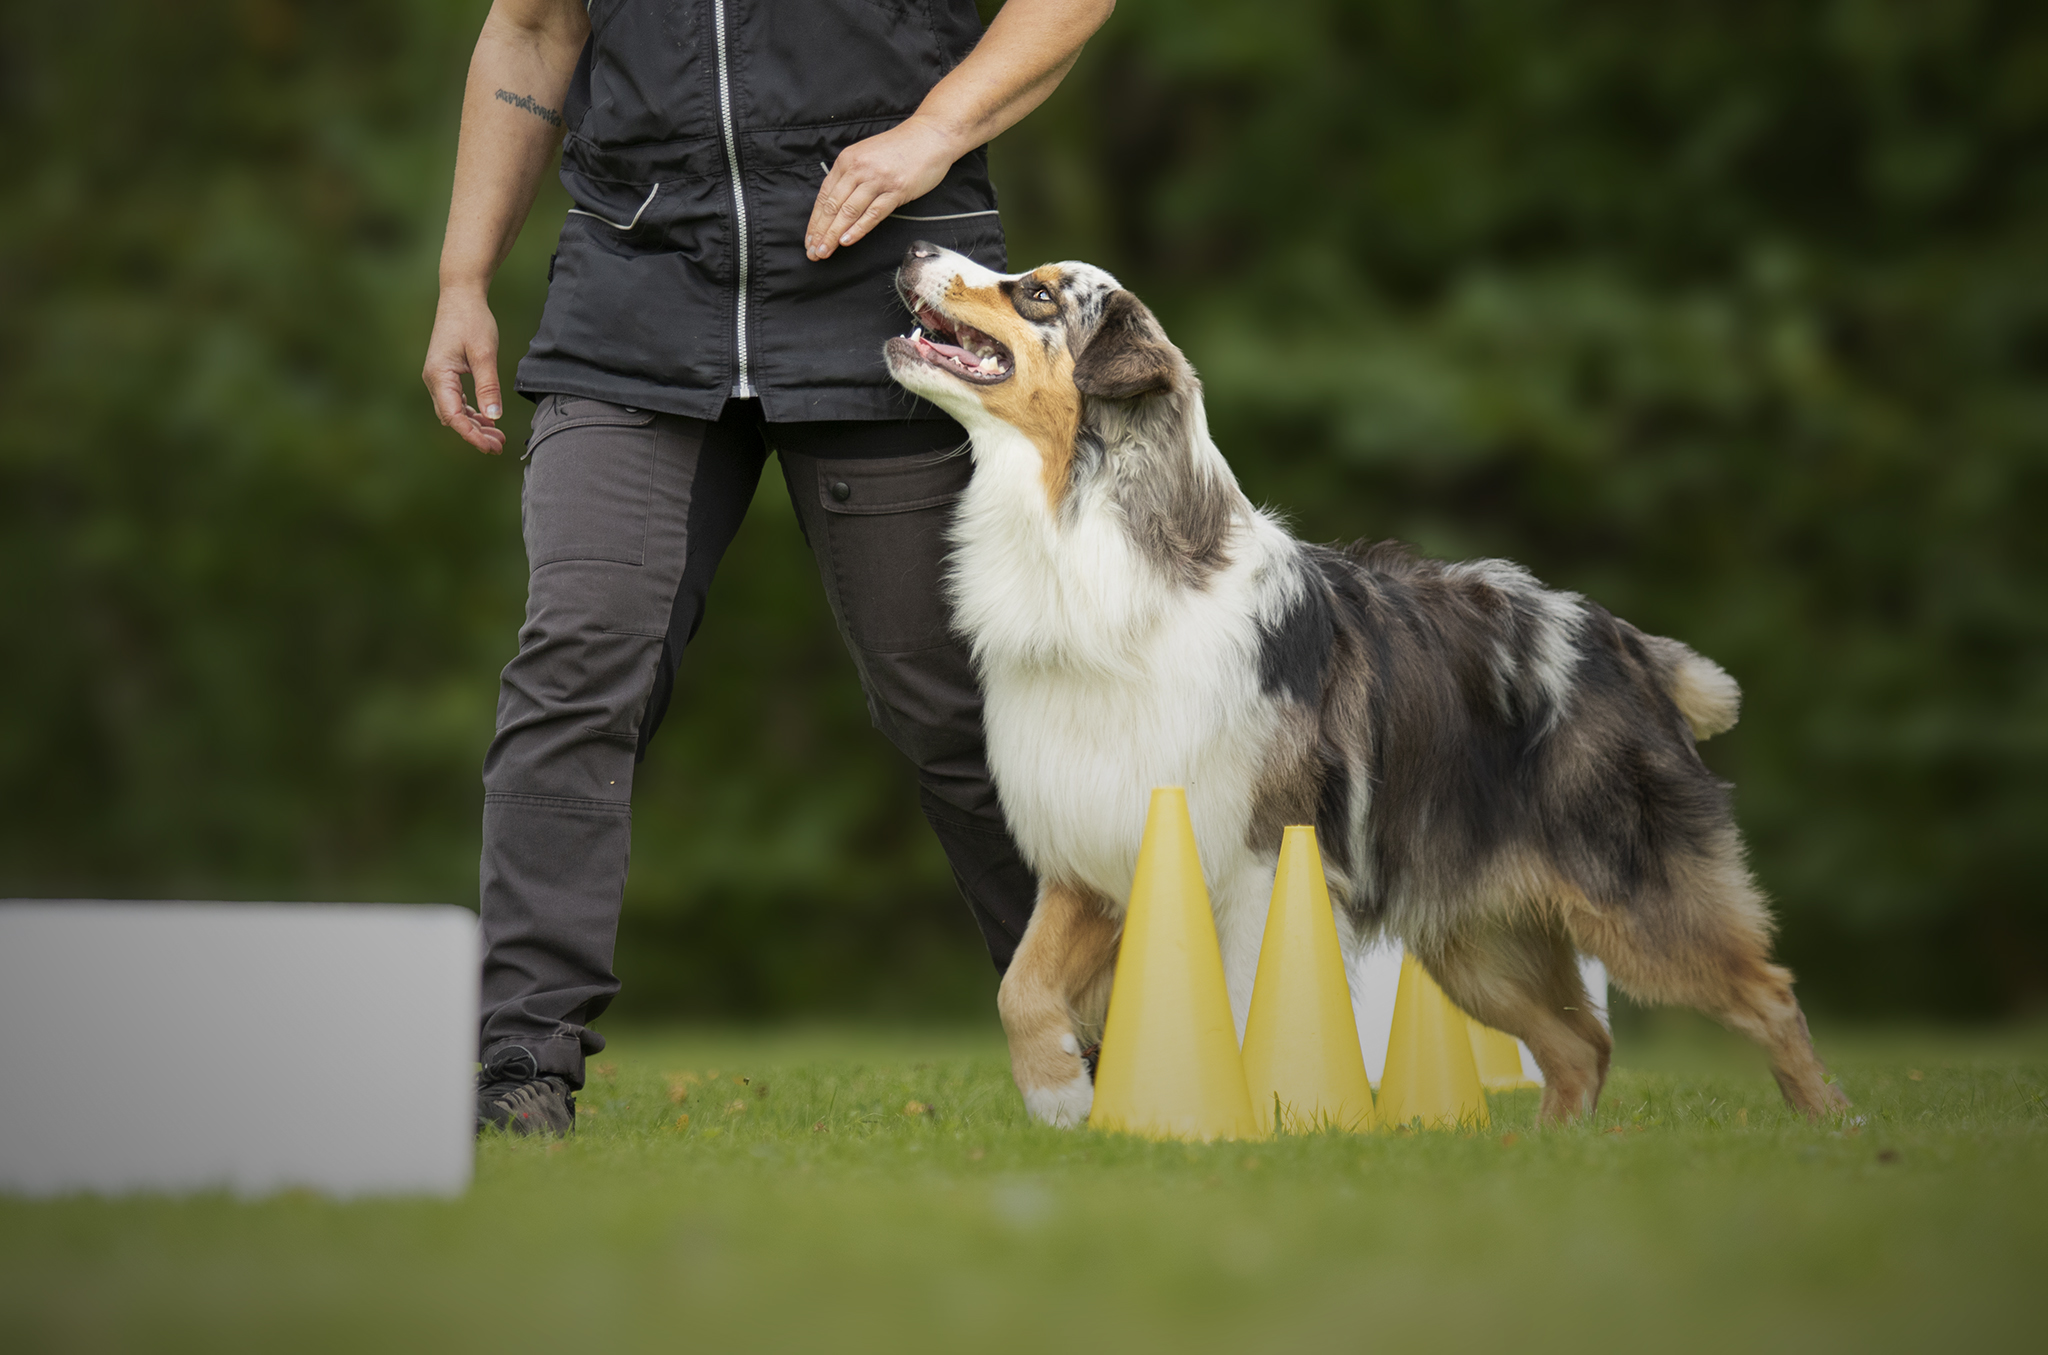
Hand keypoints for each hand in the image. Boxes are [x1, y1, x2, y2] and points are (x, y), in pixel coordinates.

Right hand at [422, 285, 508, 453]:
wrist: (461, 296)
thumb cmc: (472, 320)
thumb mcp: (484, 353)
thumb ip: (488, 385)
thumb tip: (494, 417)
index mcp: (439, 376)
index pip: (453, 416)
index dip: (471, 435)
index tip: (491, 447)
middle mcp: (434, 380)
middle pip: (453, 418)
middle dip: (475, 435)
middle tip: (500, 447)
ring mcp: (440, 378)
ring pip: (456, 412)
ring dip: (475, 426)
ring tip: (498, 438)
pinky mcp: (448, 375)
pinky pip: (458, 401)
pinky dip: (473, 413)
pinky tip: (490, 421)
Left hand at [805, 116, 961, 260]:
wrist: (930, 136)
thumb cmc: (899, 148)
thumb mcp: (866, 156)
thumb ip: (851, 176)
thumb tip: (836, 205)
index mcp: (847, 160)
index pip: (824, 196)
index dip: (815, 221)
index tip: (809, 239)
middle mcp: (858, 169)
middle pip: (833, 206)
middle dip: (820, 232)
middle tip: (812, 252)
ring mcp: (877, 179)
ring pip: (849, 212)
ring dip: (834, 235)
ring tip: (824, 252)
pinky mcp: (896, 190)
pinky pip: (873, 213)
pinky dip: (858, 229)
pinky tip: (847, 241)